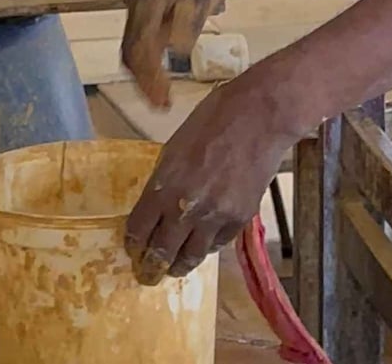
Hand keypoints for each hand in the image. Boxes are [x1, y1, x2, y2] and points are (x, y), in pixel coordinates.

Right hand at [122, 0, 233, 107]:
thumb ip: (190, 21)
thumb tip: (178, 49)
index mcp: (148, 2)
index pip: (140, 47)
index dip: (149, 77)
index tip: (162, 99)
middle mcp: (137, 7)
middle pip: (131, 51)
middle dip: (143, 82)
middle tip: (161, 105)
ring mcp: (139, 9)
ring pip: (132, 49)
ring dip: (142, 75)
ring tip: (159, 98)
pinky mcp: (146, 13)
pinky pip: (138, 43)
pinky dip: (145, 64)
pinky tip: (158, 79)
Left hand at [125, 77, 297, 284]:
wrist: (259, 116)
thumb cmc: (213, 119)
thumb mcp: (175, 148)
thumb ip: (164, 180)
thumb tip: (157, 205)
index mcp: (164, 185)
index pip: (139, 229)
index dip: (133, 244)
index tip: (132, 249)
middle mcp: (186, 207)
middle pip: (161, 251)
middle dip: (151, 267)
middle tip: (147, 275)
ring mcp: (215, 216)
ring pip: (191, 257)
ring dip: (179, 266)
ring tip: (174, 269)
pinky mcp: (240, 218)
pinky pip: (218, 243)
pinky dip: (208, 247)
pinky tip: (203, 246)